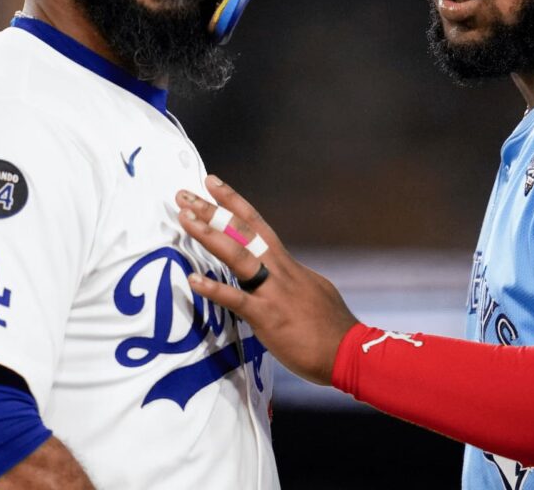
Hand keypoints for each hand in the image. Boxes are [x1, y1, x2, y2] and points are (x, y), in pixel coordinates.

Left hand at [176, 176, 358, 385]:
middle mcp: (279, 270)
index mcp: (288, 264)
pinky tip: (194, 280)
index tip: (211, 182)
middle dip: (213, 211)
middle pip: (243, 231)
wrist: (349, 351)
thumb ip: (292, 279)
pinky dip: (214, 289)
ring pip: (238, 255)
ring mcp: (273, 292)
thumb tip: (282, 275)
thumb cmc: (332, 326)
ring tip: (185, 219)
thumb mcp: (313, 290)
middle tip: (184, 194)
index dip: (233, 202)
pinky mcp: (268, 317)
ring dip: (210, 235)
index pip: (256, 225)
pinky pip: (237, 299)